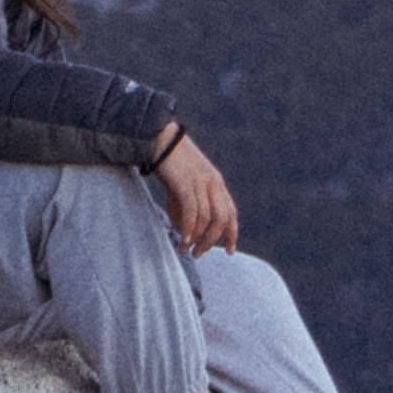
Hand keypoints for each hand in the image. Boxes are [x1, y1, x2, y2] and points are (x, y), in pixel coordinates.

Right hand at [154, 128, 239, 256]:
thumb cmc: (170, 162)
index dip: (232, 233)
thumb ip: (185, 205)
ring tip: (185, 249)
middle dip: (212, 241)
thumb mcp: (184, 184)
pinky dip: (189, 229)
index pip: (231, 212)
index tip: (229, 250)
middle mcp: (212, 183)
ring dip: (197, 238)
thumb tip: (183, 228)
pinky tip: (183, 239)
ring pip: (206, 218)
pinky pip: (192, 211)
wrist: (160, 138)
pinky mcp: (185, 182)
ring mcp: (200, 182)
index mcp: (216, 182)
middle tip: (198, 254)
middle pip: (221, 219)